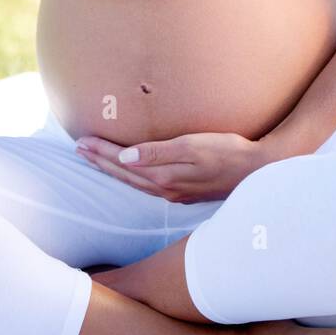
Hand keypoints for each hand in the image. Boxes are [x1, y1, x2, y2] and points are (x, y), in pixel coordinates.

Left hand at [73, 130, 270, 202]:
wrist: (256, 171)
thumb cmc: (226, 152)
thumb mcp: (192, 146)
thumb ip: (157, 152)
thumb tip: (126, 157)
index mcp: (164, 176)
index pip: (124, 163)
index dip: (102, 152)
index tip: (82, 142)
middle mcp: (165, 188)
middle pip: (124, 174)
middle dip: (100, 161)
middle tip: (79, 149)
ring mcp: (175, 193)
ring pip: (134, 181)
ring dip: (112, 169)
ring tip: (95, 159)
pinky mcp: (184, 192)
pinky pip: (147, 185)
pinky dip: (131, 177)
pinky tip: (129, 173)